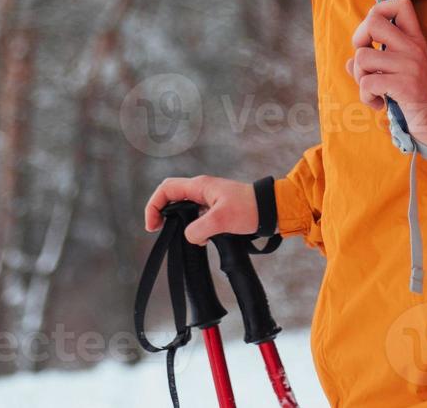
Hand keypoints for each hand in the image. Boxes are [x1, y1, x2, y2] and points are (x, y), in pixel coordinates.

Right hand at [144, 175, 258, 245]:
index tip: (153, 225)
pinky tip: (203, 240)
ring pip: (185, 209)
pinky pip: (198, 218)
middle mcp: (202, 190)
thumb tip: (189, 237)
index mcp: (200, 186)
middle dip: (163, 214)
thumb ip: (200, 229)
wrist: (273, 210)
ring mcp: (210, 199)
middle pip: (172, 198)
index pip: (166, 190)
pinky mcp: (218, 210)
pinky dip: (195, 229)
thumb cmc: (251, 208)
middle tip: (160, 231)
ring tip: (183, 238)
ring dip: (180, 223)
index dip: (154, 205)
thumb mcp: (222, 219)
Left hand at [348, 0, 426, 150]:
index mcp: (414, 39)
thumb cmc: (413, 95)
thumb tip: (349, 63)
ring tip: (373, 89)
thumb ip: (375, 63)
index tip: (372, 35)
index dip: (378, 11)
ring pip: (362, 57)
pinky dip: (366, 96)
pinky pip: (367, 83)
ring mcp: (409, 65)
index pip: (400, 4)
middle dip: (358, 41)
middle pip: (372, 22)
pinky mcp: (404, 85)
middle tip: (366, 62)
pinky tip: (378, 103)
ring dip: (360, 77)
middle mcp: (413, 47)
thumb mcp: (399, 71)